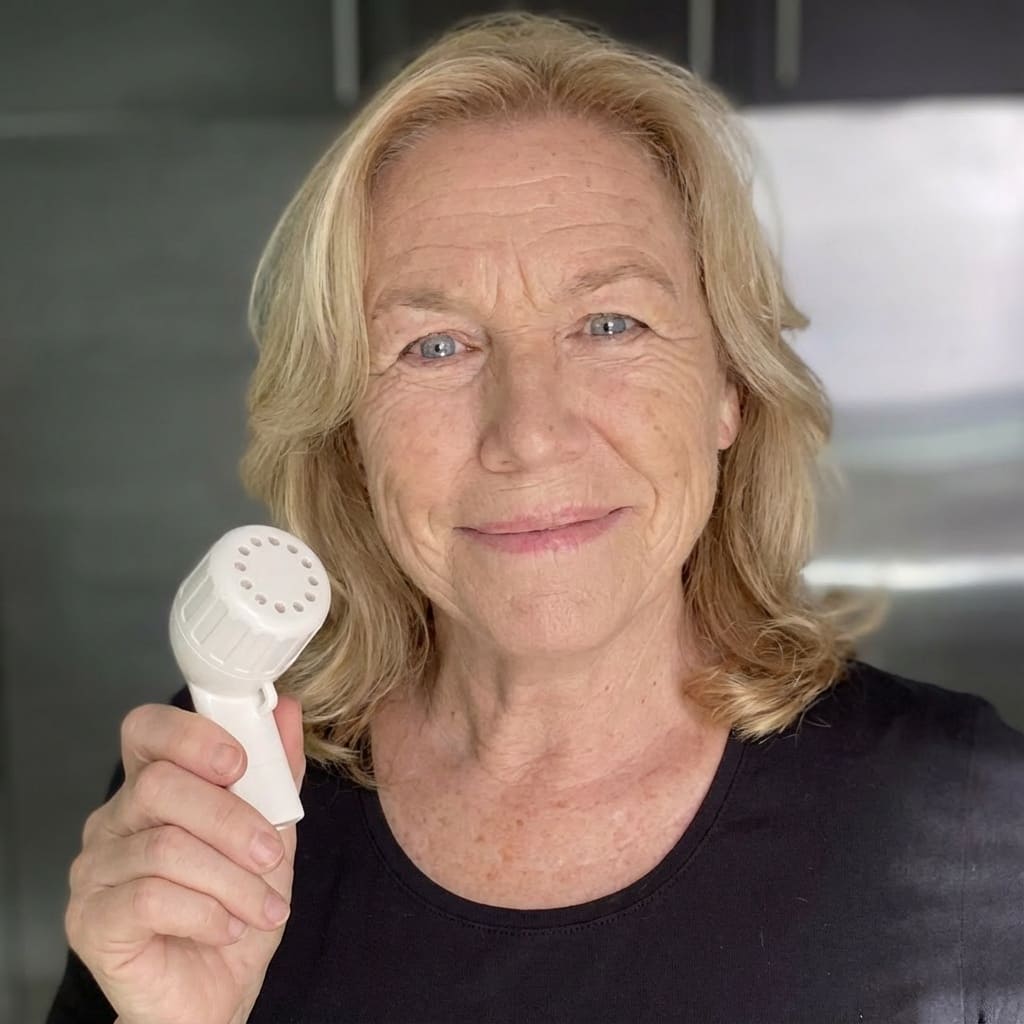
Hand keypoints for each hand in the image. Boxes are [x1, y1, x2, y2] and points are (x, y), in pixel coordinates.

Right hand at [64, 696, 305, 1023]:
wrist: (216, 995)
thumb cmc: (236, 909)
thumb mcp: (271, 833)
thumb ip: (277, 772)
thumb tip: (285, 709)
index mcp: (151, 786)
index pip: (146, 730)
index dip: (192, 736)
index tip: (240, 764)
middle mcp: (113, 820)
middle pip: (160, 786)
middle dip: (232, 820)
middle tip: (270, 854)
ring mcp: (95, 870)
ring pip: (166, 847)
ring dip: (232, 879)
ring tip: (262, 907)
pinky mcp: (90, 921)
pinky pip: (150, 898)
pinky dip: (207, 912)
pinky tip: (226, 928)